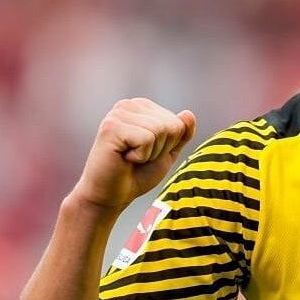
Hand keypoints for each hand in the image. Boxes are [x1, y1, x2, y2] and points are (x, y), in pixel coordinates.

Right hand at [69, 98, 196, 215]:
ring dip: (150, 153)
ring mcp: (118, 113)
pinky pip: (147, 139)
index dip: (168, 145)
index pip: (179, 123)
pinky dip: (140, 156)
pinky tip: (123, 158)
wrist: (113, 195)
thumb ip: (181, 133)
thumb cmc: (138, 173)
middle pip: (171, 125)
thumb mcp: (167, 152)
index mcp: (143, 107)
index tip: (147, 152)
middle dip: (160, 149)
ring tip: (130, 157)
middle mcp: (129, 104)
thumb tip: (188, 113)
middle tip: (138, 157)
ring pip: (160, 130)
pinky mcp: (111, 127)